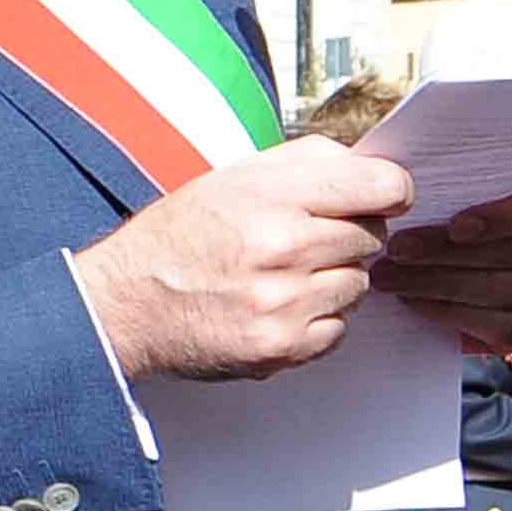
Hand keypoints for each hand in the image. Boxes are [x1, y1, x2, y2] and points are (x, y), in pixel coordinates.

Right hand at [68, 139, 411, 382]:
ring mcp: (285, 303)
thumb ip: (307, 163)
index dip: (389, 190)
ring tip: (284, 276)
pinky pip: (338, 328)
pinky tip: (277, 308)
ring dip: (333, 279)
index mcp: (273, 196)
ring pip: (359, 284)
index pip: (382, 185)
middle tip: (305, 240)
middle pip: (373, 236)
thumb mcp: (231, 177)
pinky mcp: (282, 347)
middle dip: (348, 235)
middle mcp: (283, 248)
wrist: (122, 306)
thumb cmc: (176, 239)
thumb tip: (370, 169)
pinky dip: (317, 319)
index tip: (381, 197)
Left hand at [371, 170, 511, 356]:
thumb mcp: (448, 186)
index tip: (456, 226)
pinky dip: (456, 316)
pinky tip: (415, 303)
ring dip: (443, 284)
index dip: (504, 216)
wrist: (444, 261)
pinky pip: (507, 328)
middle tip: (397, 249)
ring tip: (391, 277)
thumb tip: (397, 176)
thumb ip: (443, 180)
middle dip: (450, 252)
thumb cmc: (446, 209)